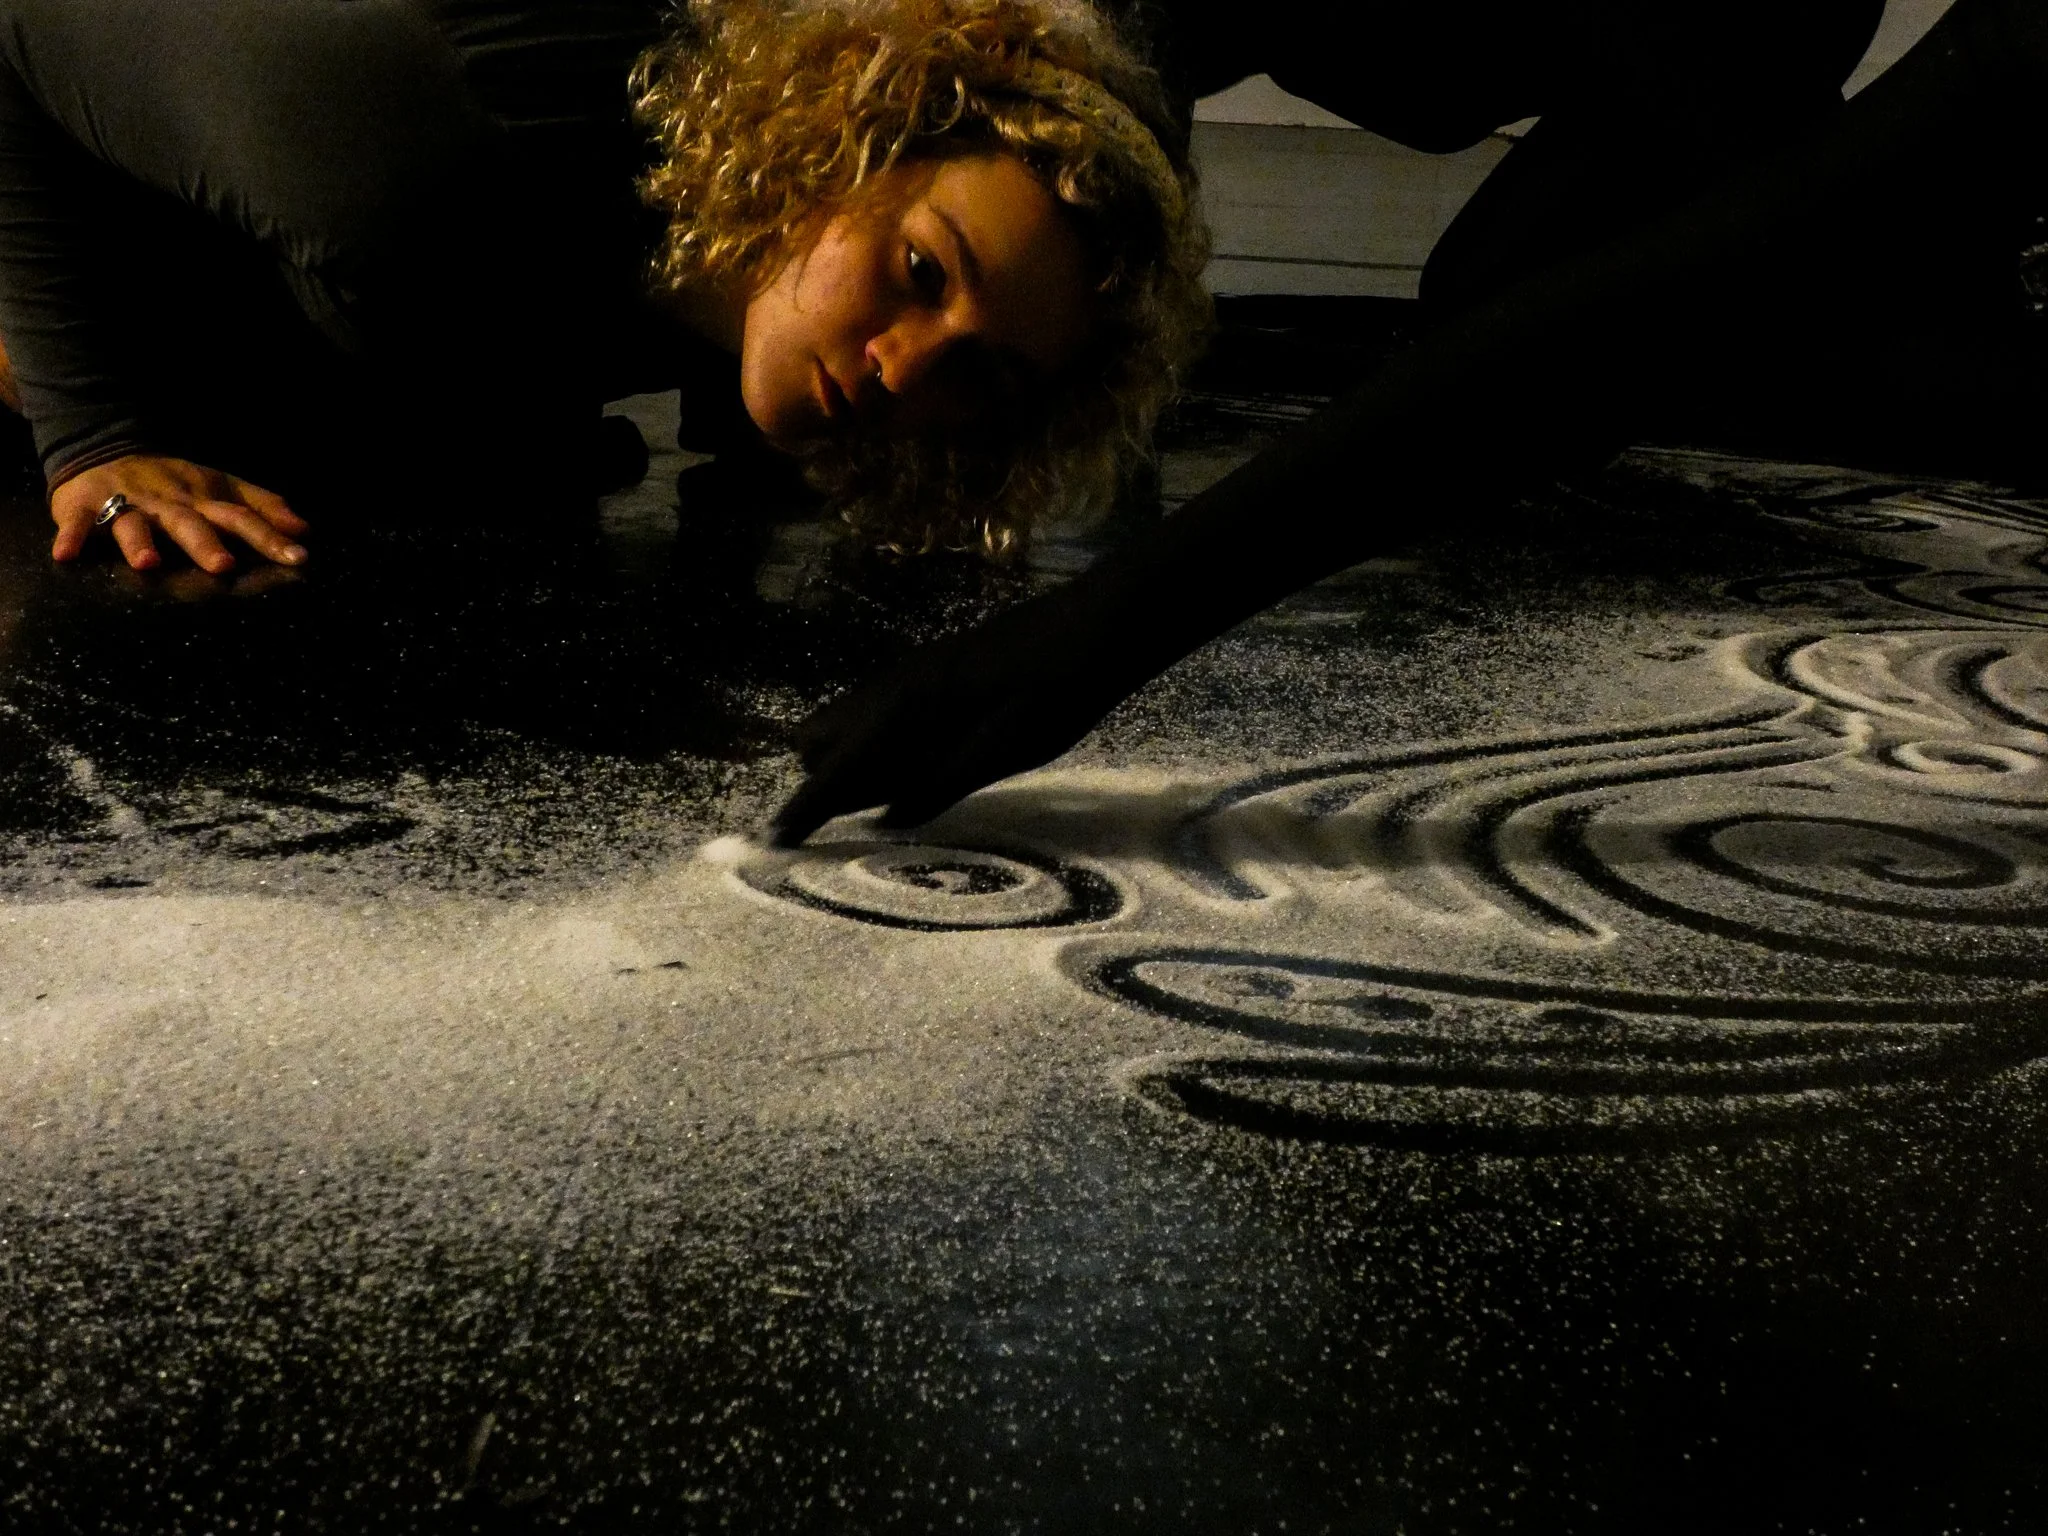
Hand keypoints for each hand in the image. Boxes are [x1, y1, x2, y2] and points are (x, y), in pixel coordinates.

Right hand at [50, 453, 307, 572]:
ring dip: (139, 543)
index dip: (270, 537)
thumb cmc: (174, 482)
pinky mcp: (86, 504)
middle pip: (189, 523)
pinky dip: (71, 536)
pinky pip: (79, 522)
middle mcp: (169, 503)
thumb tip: (305, 531)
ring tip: (149, 564)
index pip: (241, 518)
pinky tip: (66, 555)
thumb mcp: (222, 487)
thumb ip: (263, 508)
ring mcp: (127, 503)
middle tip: (223, 566)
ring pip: (133, 523)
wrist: (108, 449)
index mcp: (204, 500)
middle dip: (205, 544)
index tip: (298, 557)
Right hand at [769, 588, 1149, 845]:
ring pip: (849, 722)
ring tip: (895, 794)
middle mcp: (892, 686)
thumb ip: (937, 785)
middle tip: (863, 813)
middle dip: (823, 779)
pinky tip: (925, 761)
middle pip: (818, 740)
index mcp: (901, 709)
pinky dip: (880, 743)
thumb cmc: (1052, 695)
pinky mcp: (932, 669)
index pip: (832, 770)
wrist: (1094, 629)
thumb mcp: (999, 753)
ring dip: (853, 762)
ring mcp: (910, 672)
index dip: (803, 811)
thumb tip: (885, 818)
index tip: (772, 845)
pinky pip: (880, 711)